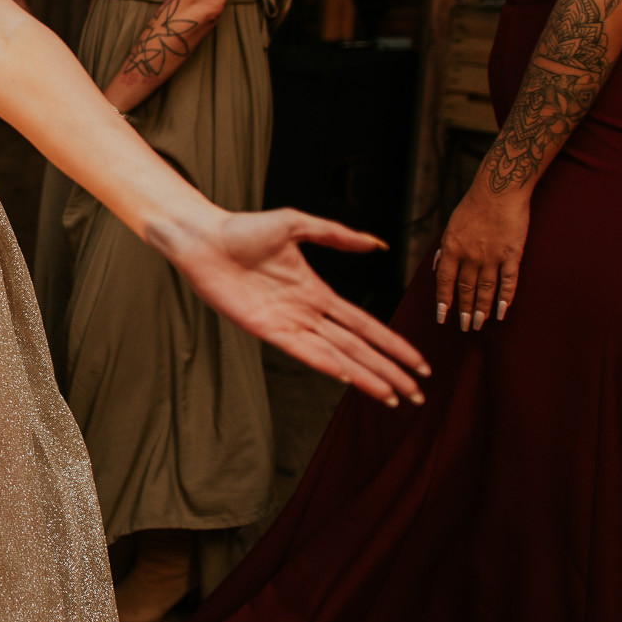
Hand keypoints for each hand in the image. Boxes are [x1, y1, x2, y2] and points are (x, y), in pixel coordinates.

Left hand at [159, 208, 430, 407]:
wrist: (204, 237)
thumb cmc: (243, 229)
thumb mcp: (297, 225)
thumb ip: (337, 235)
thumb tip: (377, 243)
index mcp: (317, 293)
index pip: (365, 325)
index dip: (392, 344)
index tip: (418, 362)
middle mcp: (306, 313)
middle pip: (357, 348)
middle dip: (388, 371)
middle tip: (417, 395)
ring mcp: (286, 323)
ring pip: (335, 355)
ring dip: (363, 376)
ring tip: (391, 396)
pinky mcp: (264, 328)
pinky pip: (301, 350)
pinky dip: (325, 364)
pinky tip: (347, 377)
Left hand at [434, 184, 529, 330]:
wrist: (499, 190)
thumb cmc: (473, 206)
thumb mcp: (451, 226)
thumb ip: (446, 249)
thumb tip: (439, 268)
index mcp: (452, 248)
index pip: (445, 282)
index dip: (444, 301)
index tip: (442, 317)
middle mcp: (470, 256)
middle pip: (466, 289)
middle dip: (464, 310)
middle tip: (464, 327)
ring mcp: (492, 257)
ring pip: (485, 290)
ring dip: (481, 309)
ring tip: (479, 324)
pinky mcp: (512, 255)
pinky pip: (508, 281)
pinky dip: (505, 298)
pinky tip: (501, 311)